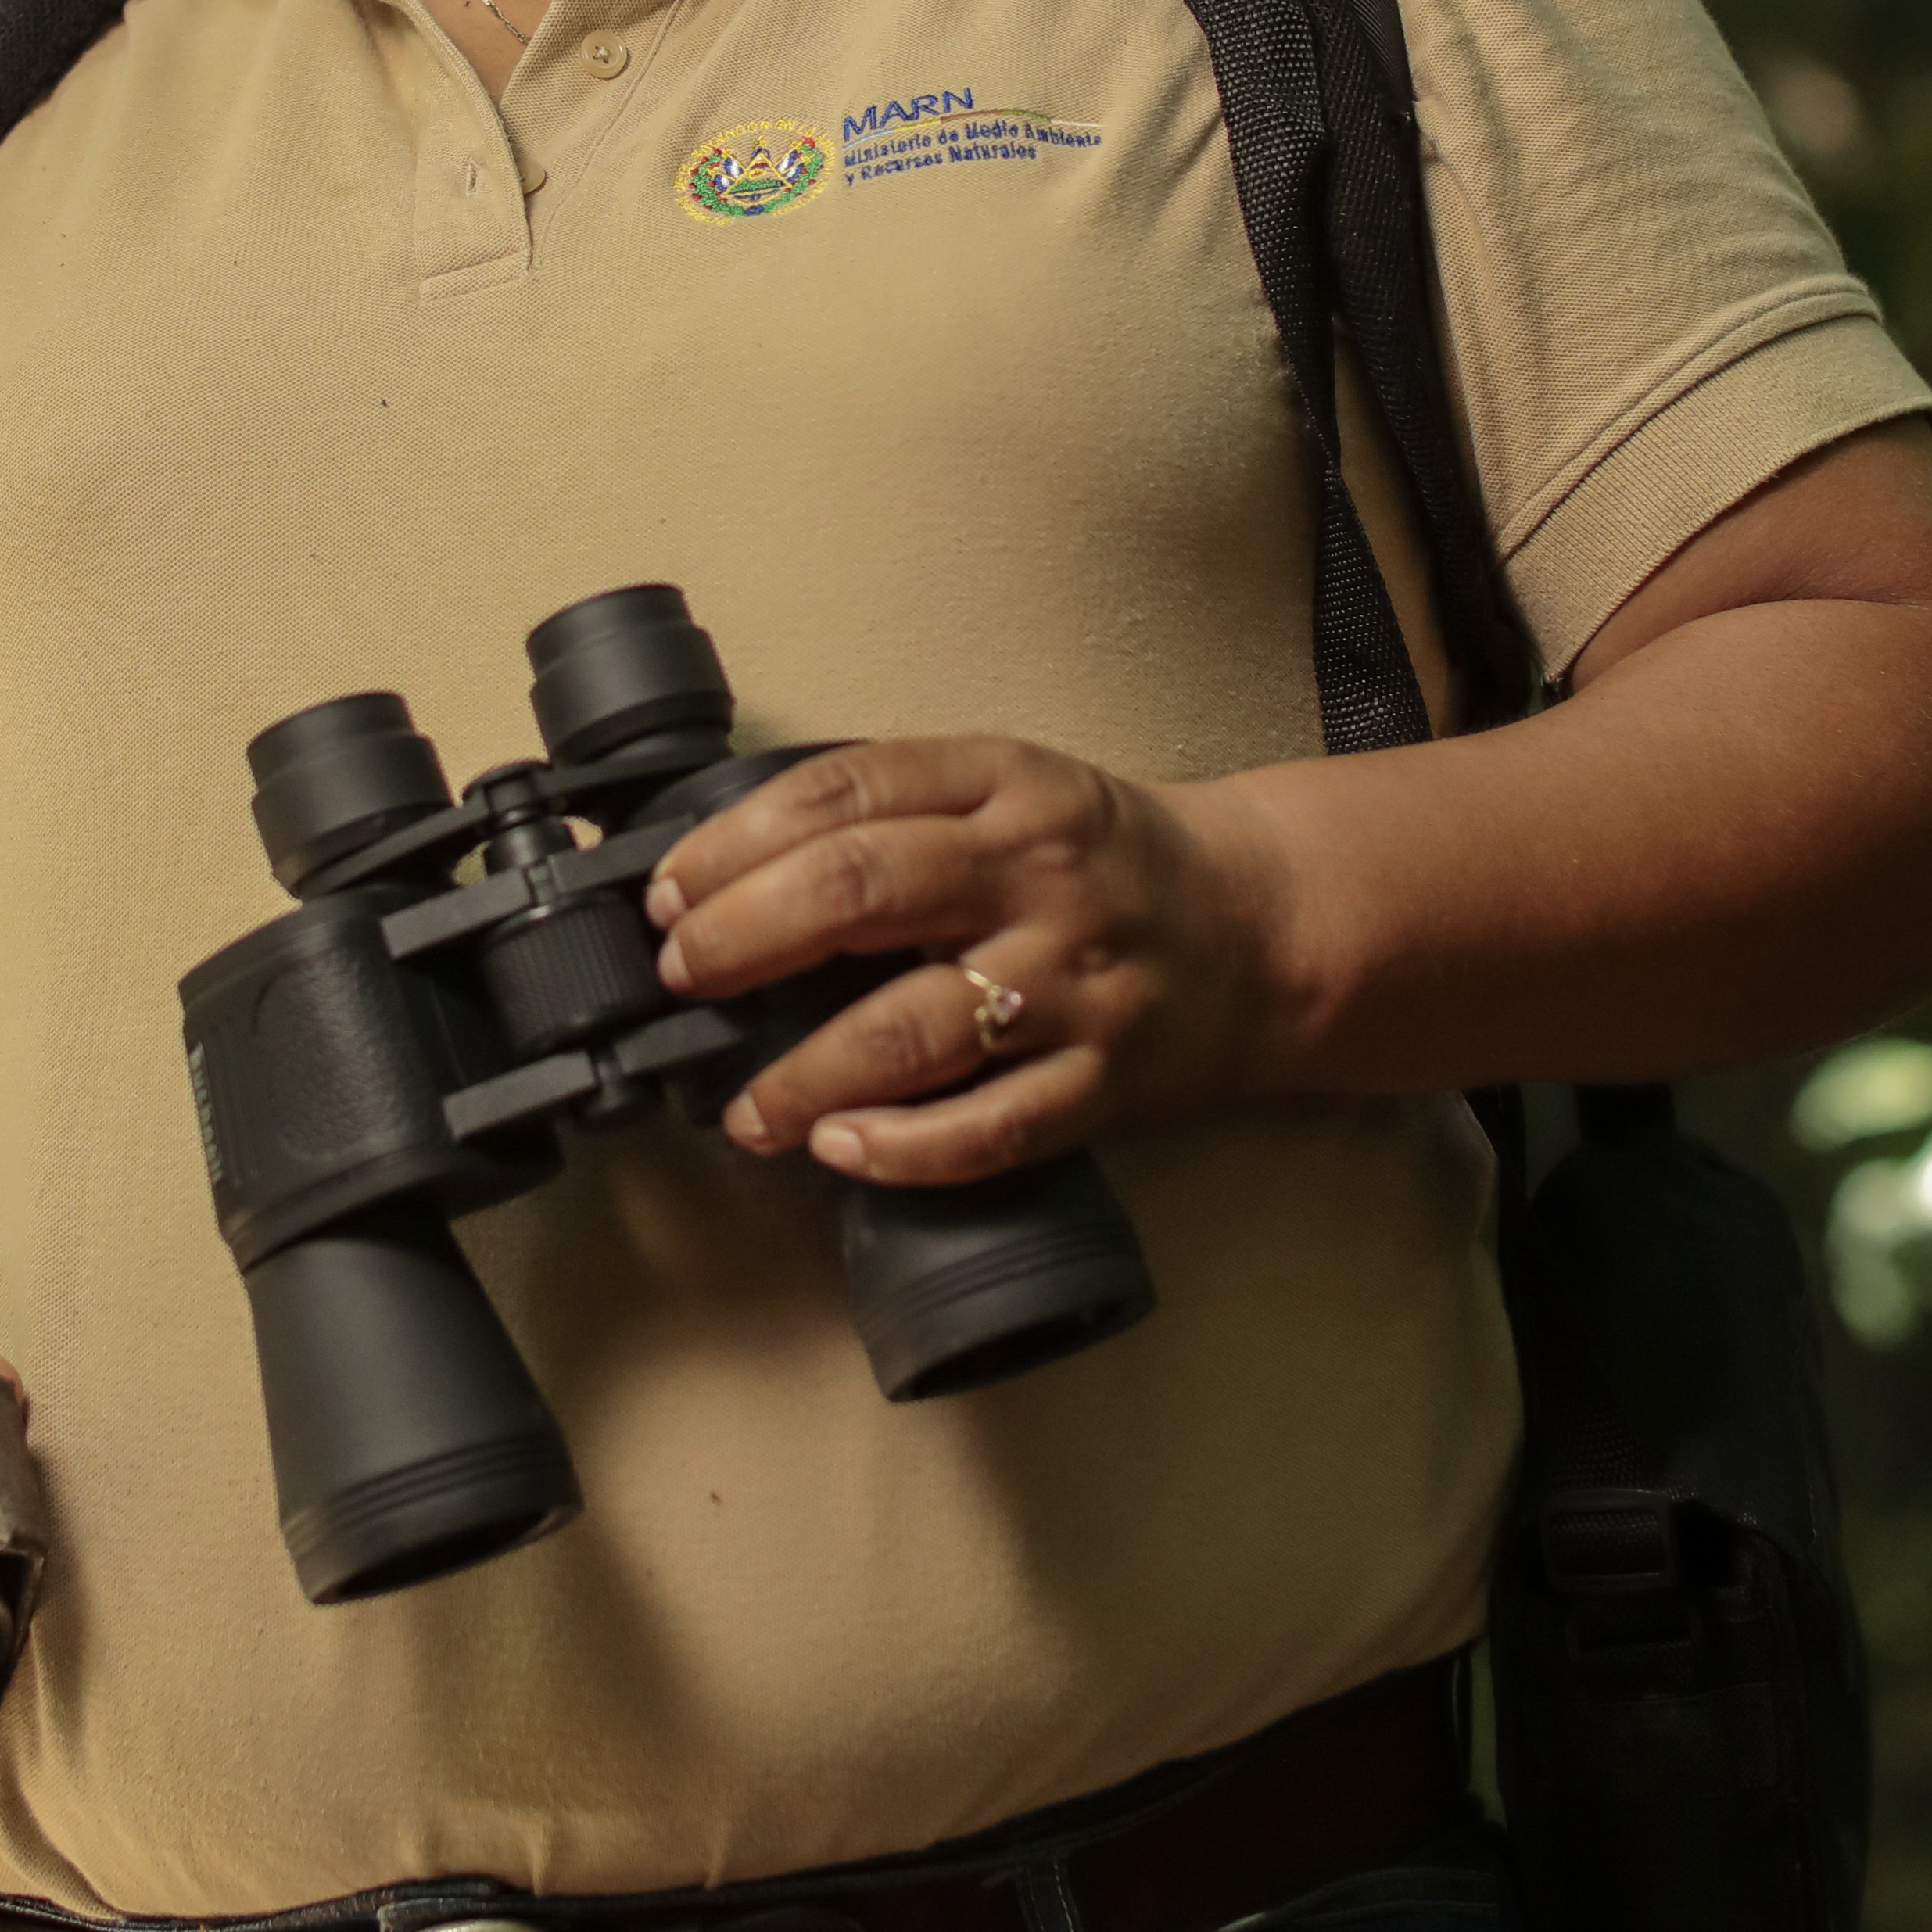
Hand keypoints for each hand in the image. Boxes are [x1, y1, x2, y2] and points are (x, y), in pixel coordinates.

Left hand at [649, 738, 1284, 1183]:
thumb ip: (894, 813)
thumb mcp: (1009, 789)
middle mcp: (1040, 871)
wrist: (1261, 927)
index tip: (670, 891)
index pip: (843, 793)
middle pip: (862, 893)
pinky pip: (993, 1127)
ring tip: (745, 1108)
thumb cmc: (1102, 860)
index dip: (735, 843)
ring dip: (806, 1075)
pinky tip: (842, 1150)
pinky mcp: (1106, 1077)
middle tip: (682, 977)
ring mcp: (1076, 979)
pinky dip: (906, 1148)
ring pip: (914, 1027)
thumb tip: (728, 869)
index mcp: (1006, 781)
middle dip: (742, 939)